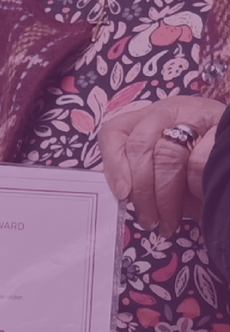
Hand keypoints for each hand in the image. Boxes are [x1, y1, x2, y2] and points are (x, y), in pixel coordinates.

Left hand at [97, 95, 221, 235]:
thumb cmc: (201, 169)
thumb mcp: (168, 171)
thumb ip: (144, 178)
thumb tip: (125, 199)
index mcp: (148, 118)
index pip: (115, 132)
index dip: (113, 165)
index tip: (121, 194)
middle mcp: (169, 110)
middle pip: (139, 147)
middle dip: (142, 191)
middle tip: (148, 220)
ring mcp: (197, 114)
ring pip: (166, 155)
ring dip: (165, 196)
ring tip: (169, 221)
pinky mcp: (222, 127)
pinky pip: (199, 161)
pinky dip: (194, 187)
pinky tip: (199, 200)